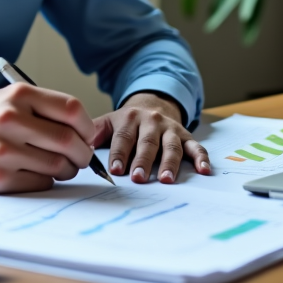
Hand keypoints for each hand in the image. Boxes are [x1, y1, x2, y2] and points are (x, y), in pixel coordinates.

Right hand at [0, 83, 95, 192]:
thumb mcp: (11, 100)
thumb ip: (47, 109)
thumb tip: (87, 133)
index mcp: (19, 96)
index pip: (72, 109)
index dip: (87, 126)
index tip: (87, 136)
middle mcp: (10, 120)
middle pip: (69, 141)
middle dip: (83, 154)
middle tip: (81, 158)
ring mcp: (3, 150)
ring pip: (58, 165)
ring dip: (67, 169)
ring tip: (60, 166)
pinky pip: (42, 182)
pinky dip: (47, 180)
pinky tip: (36, 172)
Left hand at [91, 92, 210, 183]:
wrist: (153, 104)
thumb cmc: (127, 122)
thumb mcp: (108, 122)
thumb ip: (93, 134)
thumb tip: (78, 149)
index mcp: (129, 118)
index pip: (123, 137)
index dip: (119, 154)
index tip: (114, 170)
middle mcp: (152, 122)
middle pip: (147, 142)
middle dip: (142, 161)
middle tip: (138, 178)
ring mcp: (170, 129)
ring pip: (171, 146)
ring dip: (169, 163)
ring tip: (166, 179)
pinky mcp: (186, 135)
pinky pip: (196, 146)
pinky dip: (201, 158)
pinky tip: (204, 171)